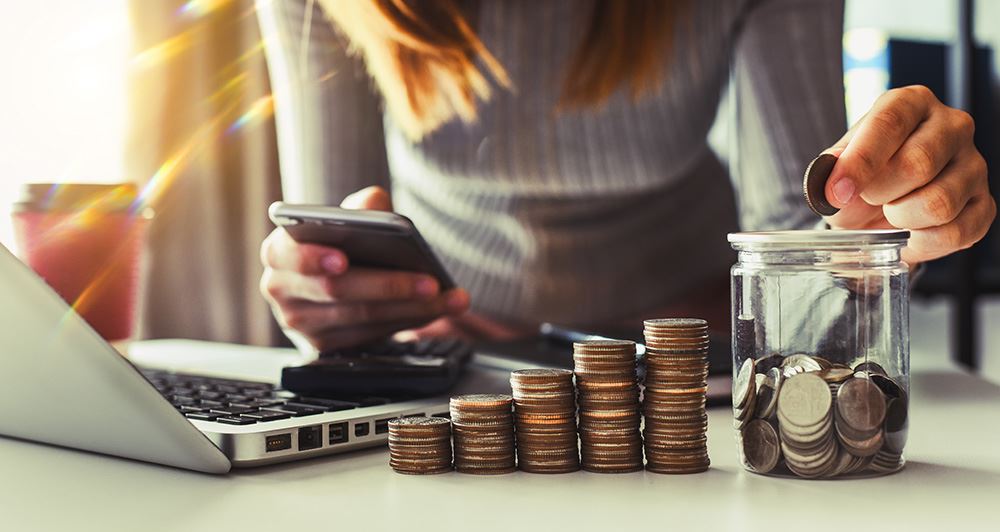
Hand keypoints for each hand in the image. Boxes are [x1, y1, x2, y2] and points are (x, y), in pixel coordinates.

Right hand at [259, 186, 469, 350]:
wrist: (332, 276)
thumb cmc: (338, 241)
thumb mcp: (346, 217)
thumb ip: (361, 207)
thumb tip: (375, 206)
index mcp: (279, 251)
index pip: (289, 255)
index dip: (313, 258)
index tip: (343, 260)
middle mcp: (281, 289)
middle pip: (337, 291)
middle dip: (388, 286)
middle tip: (430, 283)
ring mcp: (301, 322)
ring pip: (360, 317)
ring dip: (410, 308)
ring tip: (449, 298)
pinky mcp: (323, 345)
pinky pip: (369, 335)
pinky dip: (406, 321)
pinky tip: (434, 311)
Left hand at [822, 85, 994, 263]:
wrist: (878, 208)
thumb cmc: (861, 177)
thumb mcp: (837, 167)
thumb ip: (831, 170)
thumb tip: (832, 183)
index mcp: (911, 103)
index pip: (889, 123)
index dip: (860, 162)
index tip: (837, 192)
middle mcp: (952, 126)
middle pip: (918, 163)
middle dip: (880, 192)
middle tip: (869, 197)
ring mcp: (974, 165)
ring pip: (939, 202)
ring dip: (901, 218)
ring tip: (891, 212)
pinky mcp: (984, 204)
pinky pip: (957, 233)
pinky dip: (922, 243)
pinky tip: (909, 233)